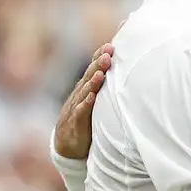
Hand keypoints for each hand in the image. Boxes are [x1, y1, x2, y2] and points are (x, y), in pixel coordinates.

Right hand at [54, 43, 113, 158]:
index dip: (100, 57)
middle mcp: (81, 95)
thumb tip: (123, 72)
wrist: (67, 145)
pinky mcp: (76, 123)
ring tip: (101, 72)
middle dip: (98, 64)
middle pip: (90, 76)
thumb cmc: (86, 119)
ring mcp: (77, 108)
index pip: (93, 69)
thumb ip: (105, 87)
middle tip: (108, 52)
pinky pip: (81, 112)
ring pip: (85, 92)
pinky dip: (86, 104)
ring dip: (93, 82)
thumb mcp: (96, 101)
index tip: (111, 45)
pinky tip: (91, 97)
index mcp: (87, 88)